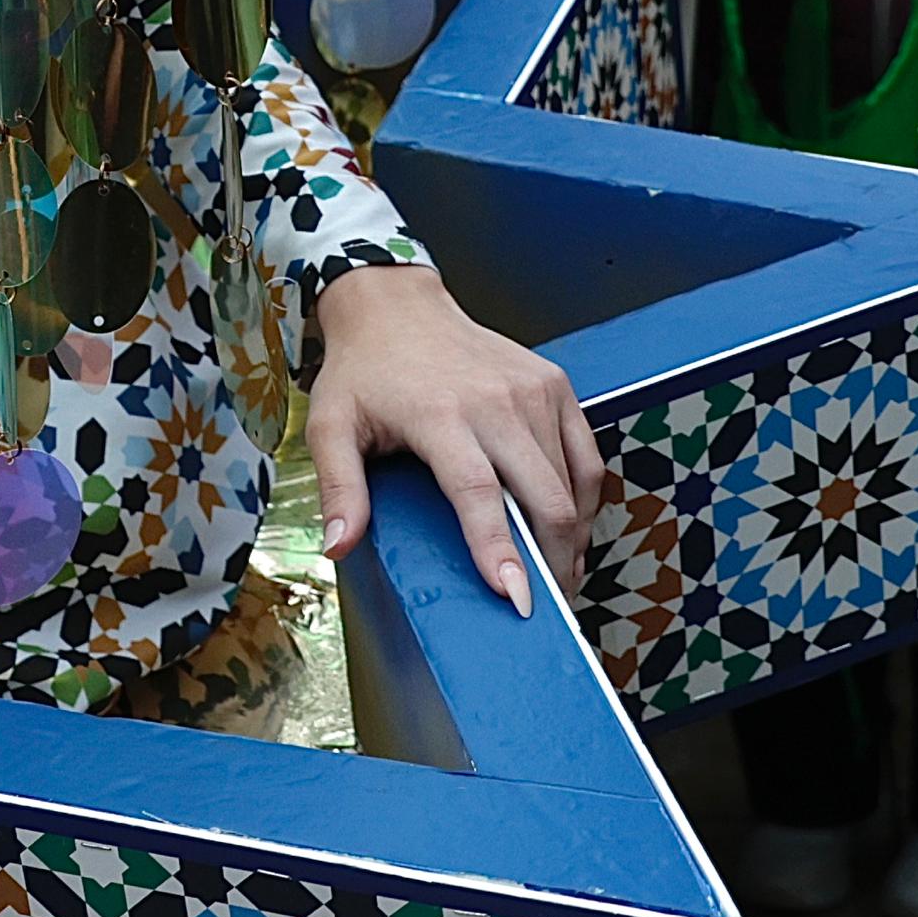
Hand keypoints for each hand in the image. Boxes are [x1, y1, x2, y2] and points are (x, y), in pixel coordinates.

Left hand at [304, 263, 603, 616]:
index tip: (518, 599)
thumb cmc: (363, 372)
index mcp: (440, 414)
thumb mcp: (331, 426)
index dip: (500, 550)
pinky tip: (569, 530)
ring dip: (571, 538)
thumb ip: (339, 489)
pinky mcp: (554, 384)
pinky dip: (584, 501)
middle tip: (547, 610)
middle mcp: (495, 401)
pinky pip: (586, 456)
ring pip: (573, 483)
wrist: (397, 306)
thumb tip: (340, 548)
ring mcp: (533, 390)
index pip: (479, 493)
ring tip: (558, 577)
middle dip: (552, 562)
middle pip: (544, 496)